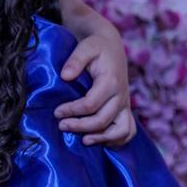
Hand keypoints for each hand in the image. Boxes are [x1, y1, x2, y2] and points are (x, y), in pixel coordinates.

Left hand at [56, 30, 135, 146]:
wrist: (111, 46)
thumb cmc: (96, 47)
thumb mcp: (85, 47)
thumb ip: (75, 60)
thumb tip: (65, 76)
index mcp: (111, 81)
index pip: (91, 104)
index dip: (72, 111)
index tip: (57, 112)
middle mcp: (121, 95)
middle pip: (103, 120)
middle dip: (81, 127)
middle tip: (62, 126)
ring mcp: (125, 104)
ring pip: (121, 130)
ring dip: (102, 138)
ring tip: (83, 140)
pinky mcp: (125, 109)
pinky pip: (128, 131)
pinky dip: (117, 140)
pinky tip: (100, 140)